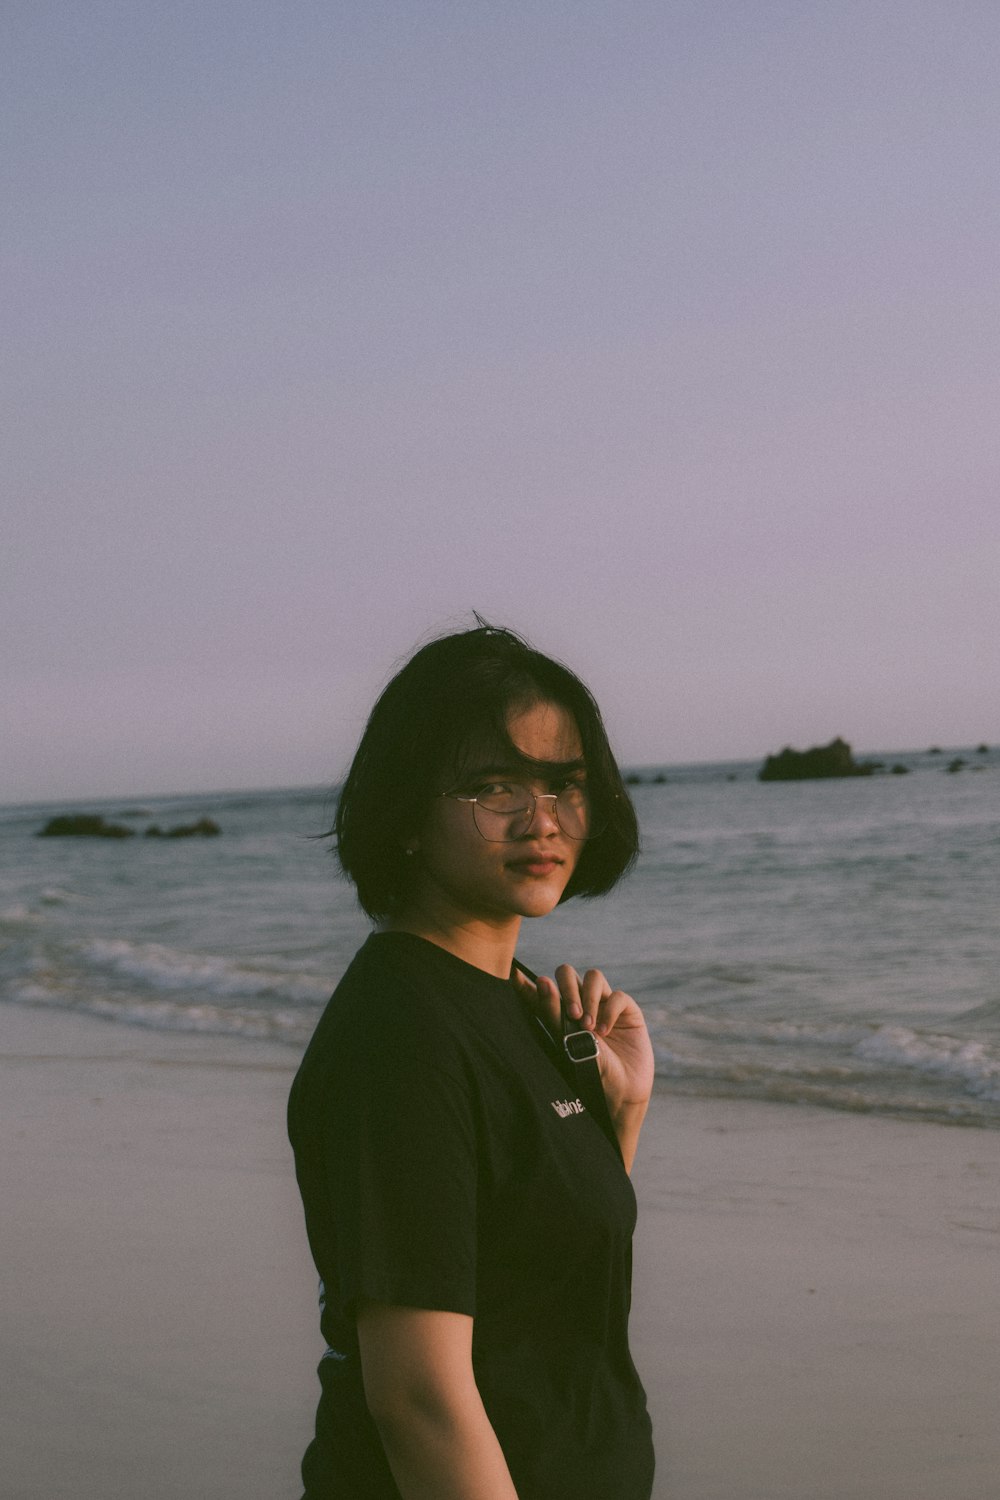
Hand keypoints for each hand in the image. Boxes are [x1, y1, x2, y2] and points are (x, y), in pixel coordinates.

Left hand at [514, 964, 654, 1118]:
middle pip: (567, 973)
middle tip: (572, 1014)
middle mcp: (580, 1003)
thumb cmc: (590, 1072)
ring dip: (589, 998)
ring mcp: (603, 1004)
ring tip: (588, 1026)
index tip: (513, 974)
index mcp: (559, 1013)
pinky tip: (605, 1032)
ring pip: (593, 977)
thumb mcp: (567, 1043)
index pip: (540, 990)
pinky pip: (617, 996)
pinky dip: (609, 1012)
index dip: (525, 980)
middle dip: (567, 987)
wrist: (620, 1092)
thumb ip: (553, 1013)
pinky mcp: (625, 1009)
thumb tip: (543, 981)